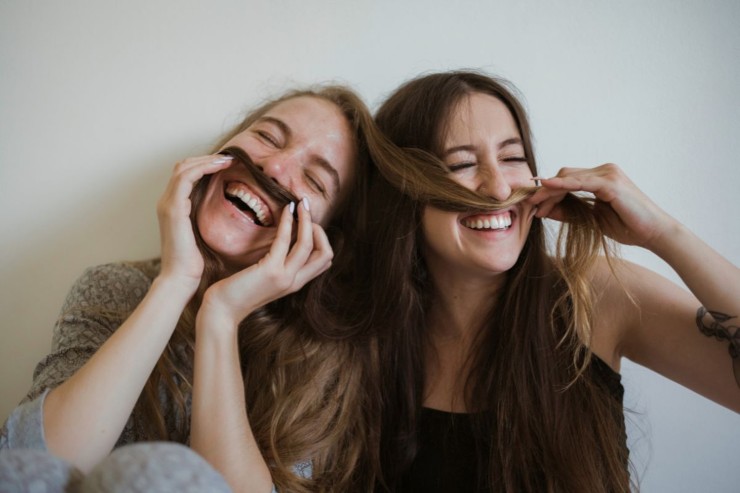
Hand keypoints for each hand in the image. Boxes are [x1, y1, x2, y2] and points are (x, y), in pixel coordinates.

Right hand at [156, 154, 233, 290]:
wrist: (180, 278)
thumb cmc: (193, 262)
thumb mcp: (201, 234)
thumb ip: (206, 218)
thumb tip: (225, 210)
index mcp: (173, 207)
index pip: (185, 175)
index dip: (204, 165)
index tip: (226, 164)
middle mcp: (167, 202)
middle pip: (182, 166)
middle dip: (206, 158)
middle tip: (229, 158)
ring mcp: (168, 204)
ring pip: (183, 168)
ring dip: (206, 160)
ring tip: (227, 160)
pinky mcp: (173, 209)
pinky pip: (186, 178)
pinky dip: (203, 168)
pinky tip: (220, 168)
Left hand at [197, 197, 332, 329]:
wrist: (223, 309)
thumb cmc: (238, 291)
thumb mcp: (266, 278)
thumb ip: (279, 264)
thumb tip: (283, 242)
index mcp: (296, 282)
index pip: (325, 260)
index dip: (321, 239)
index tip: (307, 224)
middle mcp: (295, 281)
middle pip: (326, 253)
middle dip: (320, 228)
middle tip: (305, 212)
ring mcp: (285, 277)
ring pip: (310, 244)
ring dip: (307, 219)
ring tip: (300, 204)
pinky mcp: (270, 270)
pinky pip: (285, 240)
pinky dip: (288, 221)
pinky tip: (286, 210)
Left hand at [528, 163, 677, 247]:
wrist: (654, 233)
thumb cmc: (627, 227)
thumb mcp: (590, 219)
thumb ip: (569, 212)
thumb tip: (545, 210)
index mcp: (599, 178)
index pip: (566, 178)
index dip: (548, 190)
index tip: (533, 204)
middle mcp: (604, 171)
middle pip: (564, 174)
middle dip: (545, 190)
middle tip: (531, 205)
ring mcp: (608, 175)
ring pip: (569, 177)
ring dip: (550, 190)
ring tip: (536, 203)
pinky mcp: (611, 183)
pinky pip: (581, 182)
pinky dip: (563, 185)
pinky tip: (549, 188)